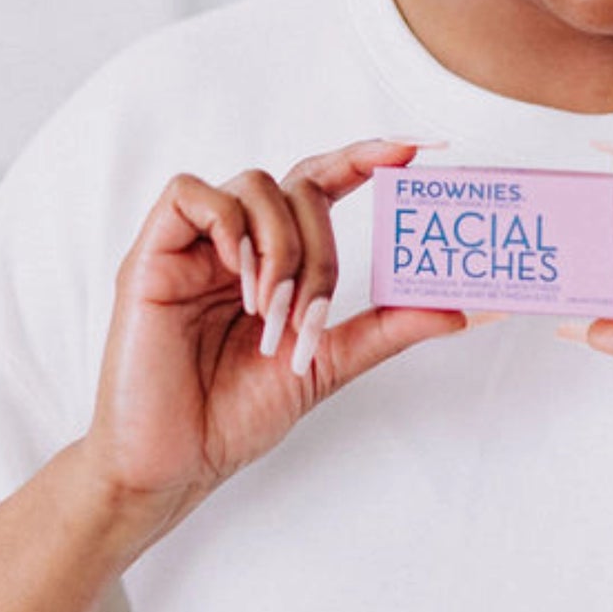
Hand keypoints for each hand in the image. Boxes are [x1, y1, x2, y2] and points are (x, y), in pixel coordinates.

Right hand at [82, 139, 464, 538]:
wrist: (173, 463)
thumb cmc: (235, 415)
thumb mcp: (326, 363)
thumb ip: (387, 328)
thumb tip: (460, 310)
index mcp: (277, 257)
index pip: (326, 182)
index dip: (368, 156)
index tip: (420, 148)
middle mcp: (239, 240)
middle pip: (300, 187)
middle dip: (322, 249)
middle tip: (310, 314)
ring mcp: (195, 243)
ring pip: (256, 185)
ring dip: (281, 246)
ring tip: (270, 311)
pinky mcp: (151, 252)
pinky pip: (191, 193)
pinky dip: (226, 226)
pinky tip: (235, 276)